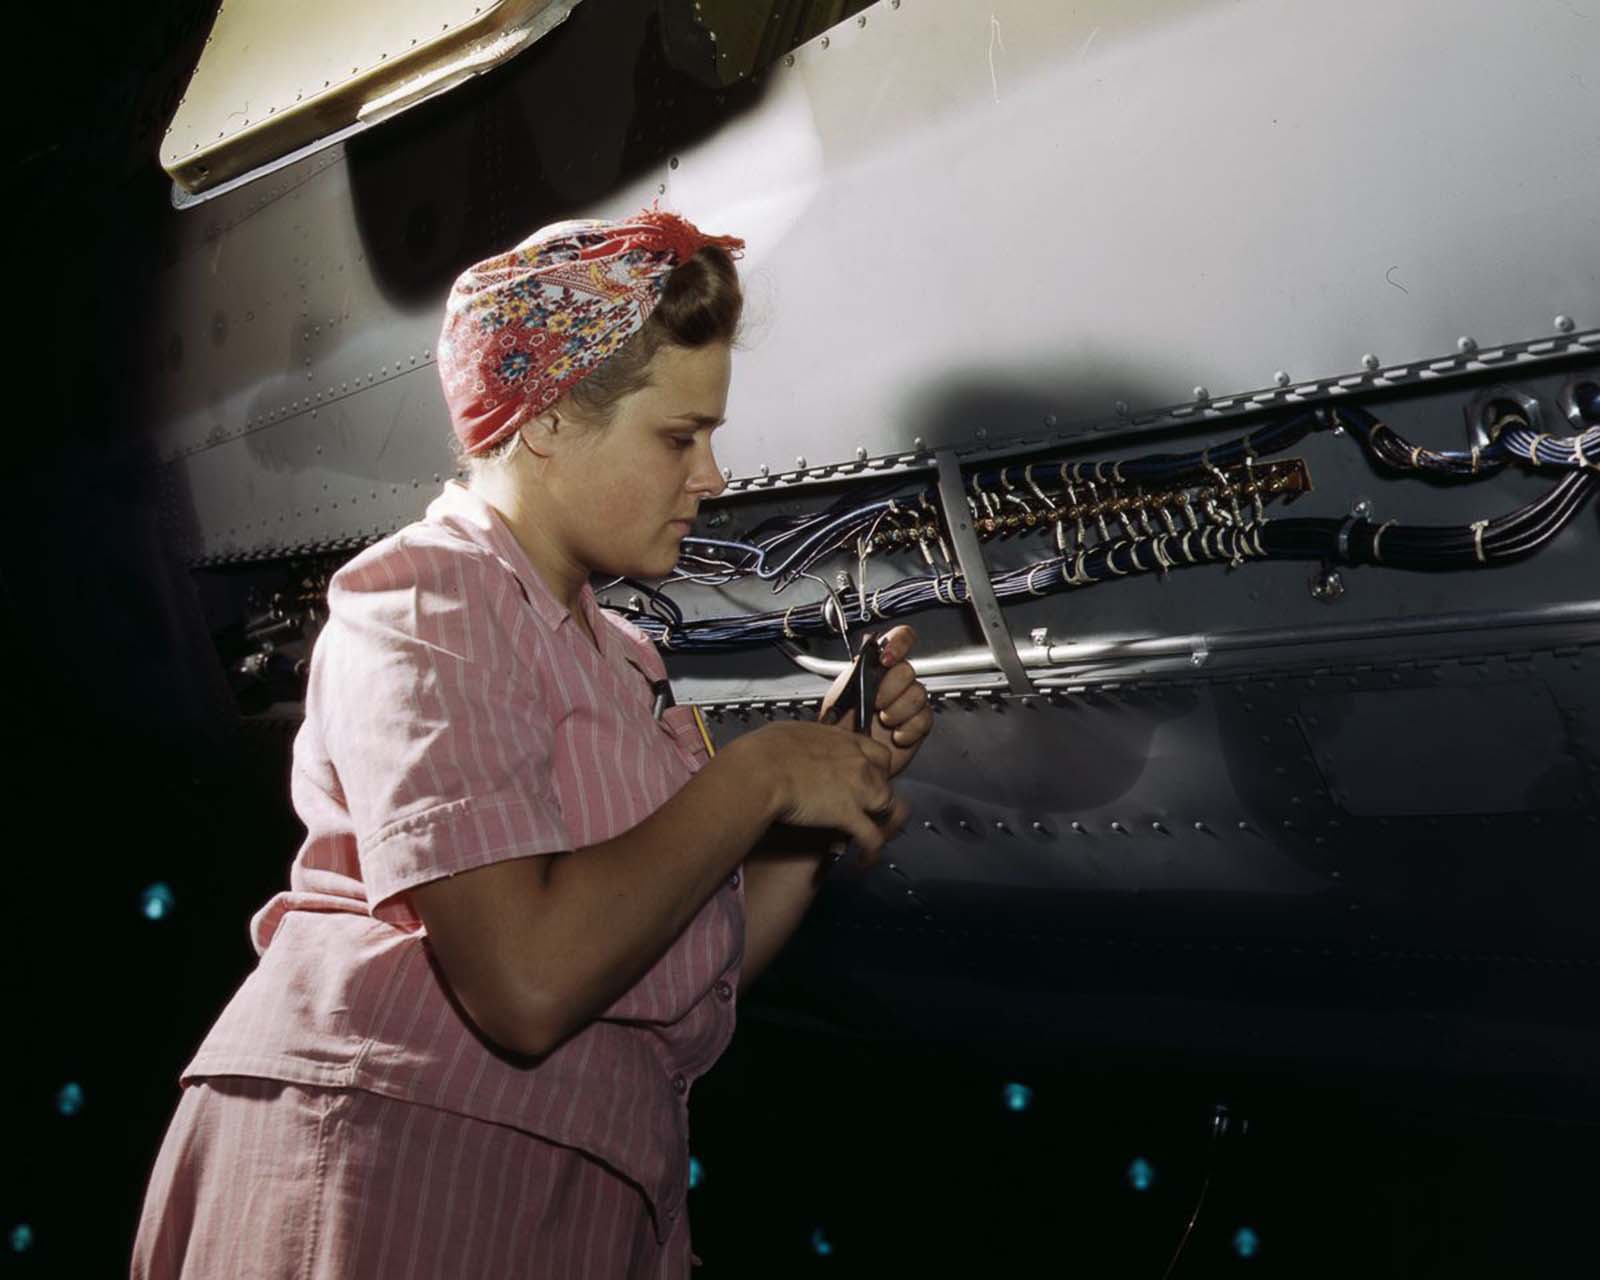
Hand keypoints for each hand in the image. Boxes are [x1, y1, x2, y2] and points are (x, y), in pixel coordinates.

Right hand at [740, 721, 908, 862]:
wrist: (760, 771)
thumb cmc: (764, 751)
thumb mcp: (791, 733)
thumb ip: (809, 743)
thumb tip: (801, 749)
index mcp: (845, 741)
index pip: (879, 754)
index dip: (876, 770)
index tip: (866, 779)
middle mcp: (859, 762)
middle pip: (887, 781)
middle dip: (879, 796)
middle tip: (866, 809)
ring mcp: (858, 789)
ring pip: (889, 808)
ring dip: (882, 822)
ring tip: (870, 836)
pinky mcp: (849, 816)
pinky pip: (873, 839)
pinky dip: (871, 852)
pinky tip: (864, 861)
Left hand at [818, 625, 932, 778]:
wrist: (847, 759)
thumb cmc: (839, 727)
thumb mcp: (839, 695)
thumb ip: (855, 671)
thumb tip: (866, 650)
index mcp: (877, 667)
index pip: (899, 639)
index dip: (898, 644)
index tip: (887, 659)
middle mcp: (896, 681)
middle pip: (908, 669)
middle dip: (890, 687)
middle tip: (875, 702)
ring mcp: (909, 702)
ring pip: (918, 693)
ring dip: (897, 710)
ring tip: (883, 721)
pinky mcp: (919, 724)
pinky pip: (924, 719)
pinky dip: (908, 729)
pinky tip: (895, 735)